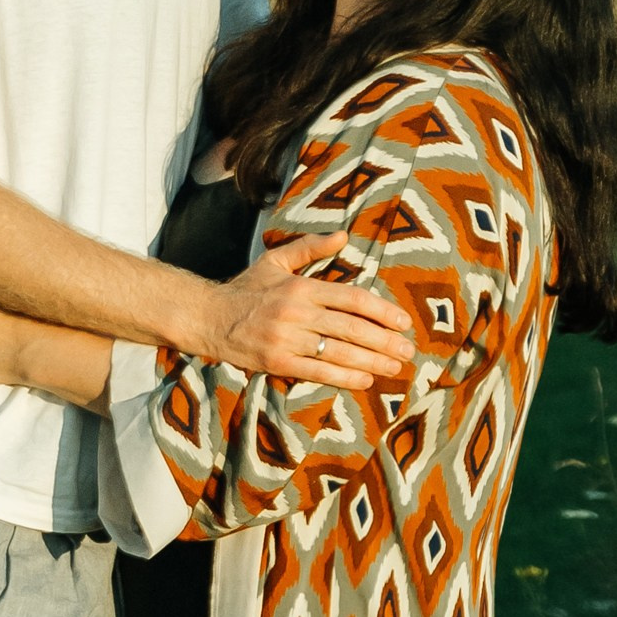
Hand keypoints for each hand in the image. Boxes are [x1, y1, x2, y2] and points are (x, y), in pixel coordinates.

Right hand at [204, 239, 414, 388]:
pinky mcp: (277, 362)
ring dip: (371, 362)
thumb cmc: (246, 289)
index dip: (382, 312)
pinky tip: (365, 381)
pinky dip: (344, 378)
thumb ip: (311, 248)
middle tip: (408, 352)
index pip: (352, 299)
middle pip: (351, 328)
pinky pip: (318, 373)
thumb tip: (344, 235)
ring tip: (394, 368)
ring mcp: (287, 339)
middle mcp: (297, 313)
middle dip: (384, 342)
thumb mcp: (276, 261)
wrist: (208, 317)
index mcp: (301, 287)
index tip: (403, 323)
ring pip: (338, 353)